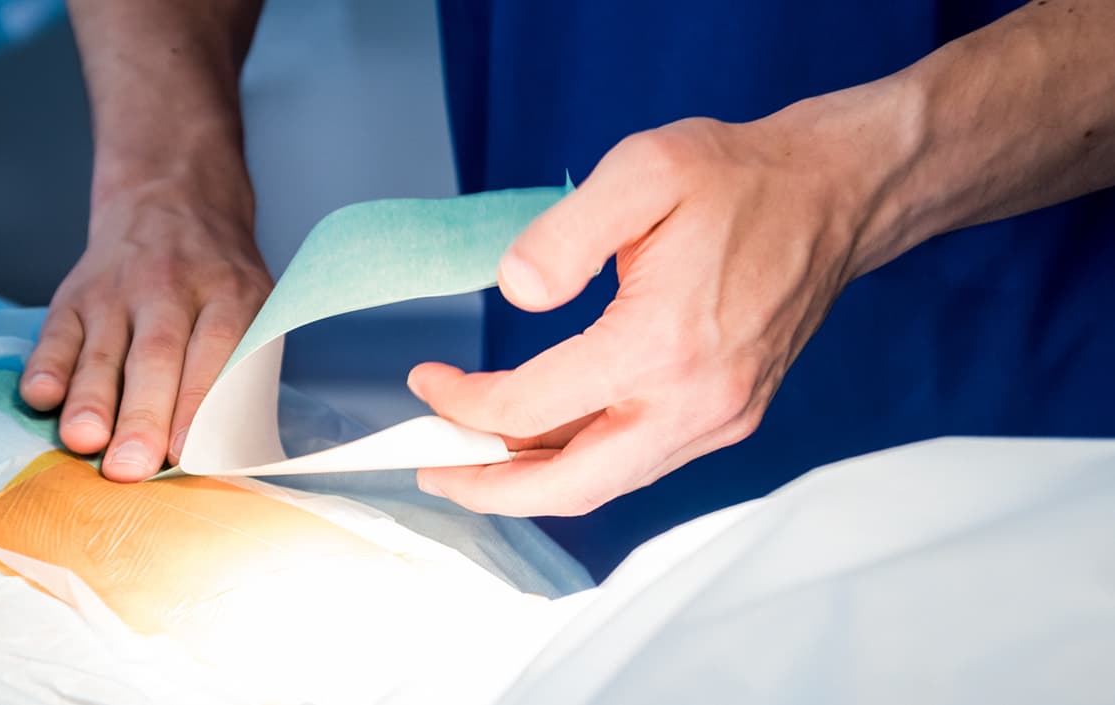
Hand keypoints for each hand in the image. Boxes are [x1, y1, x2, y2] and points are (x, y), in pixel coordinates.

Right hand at [21, 185, 269, 481]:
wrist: (172, 197)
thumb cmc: (220, 279)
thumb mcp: (256, 303)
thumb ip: (246, 365)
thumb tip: (233, 448)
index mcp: (227, 293)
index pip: (216, 348)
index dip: (199, 401)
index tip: (185, 452)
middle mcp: (170, 288)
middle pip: (155, 356)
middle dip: (141, 415)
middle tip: (130, 466)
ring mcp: (117, 291)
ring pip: (102, 350)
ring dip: (90, 399)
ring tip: (83, 440)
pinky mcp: (74, 295)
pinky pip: (56, 333)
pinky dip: (46, 365)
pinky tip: (40, 396)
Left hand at [408, 106, 896, 515]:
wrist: (833, 194)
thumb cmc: (738, 179)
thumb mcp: (642, 172)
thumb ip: (564, 235)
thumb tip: (513, 292)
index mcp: (663, 345)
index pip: (533, 406)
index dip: (464, 403)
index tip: (426, 381)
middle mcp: (695, 402)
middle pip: (572, 486)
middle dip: (490, 487)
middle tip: (433, 469)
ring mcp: (719, 418)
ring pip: (607, 482)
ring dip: (533, 481)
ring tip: (474, 459)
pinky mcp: (729, 417)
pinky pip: (638, 462)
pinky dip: (580, 462)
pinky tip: (542, 439)